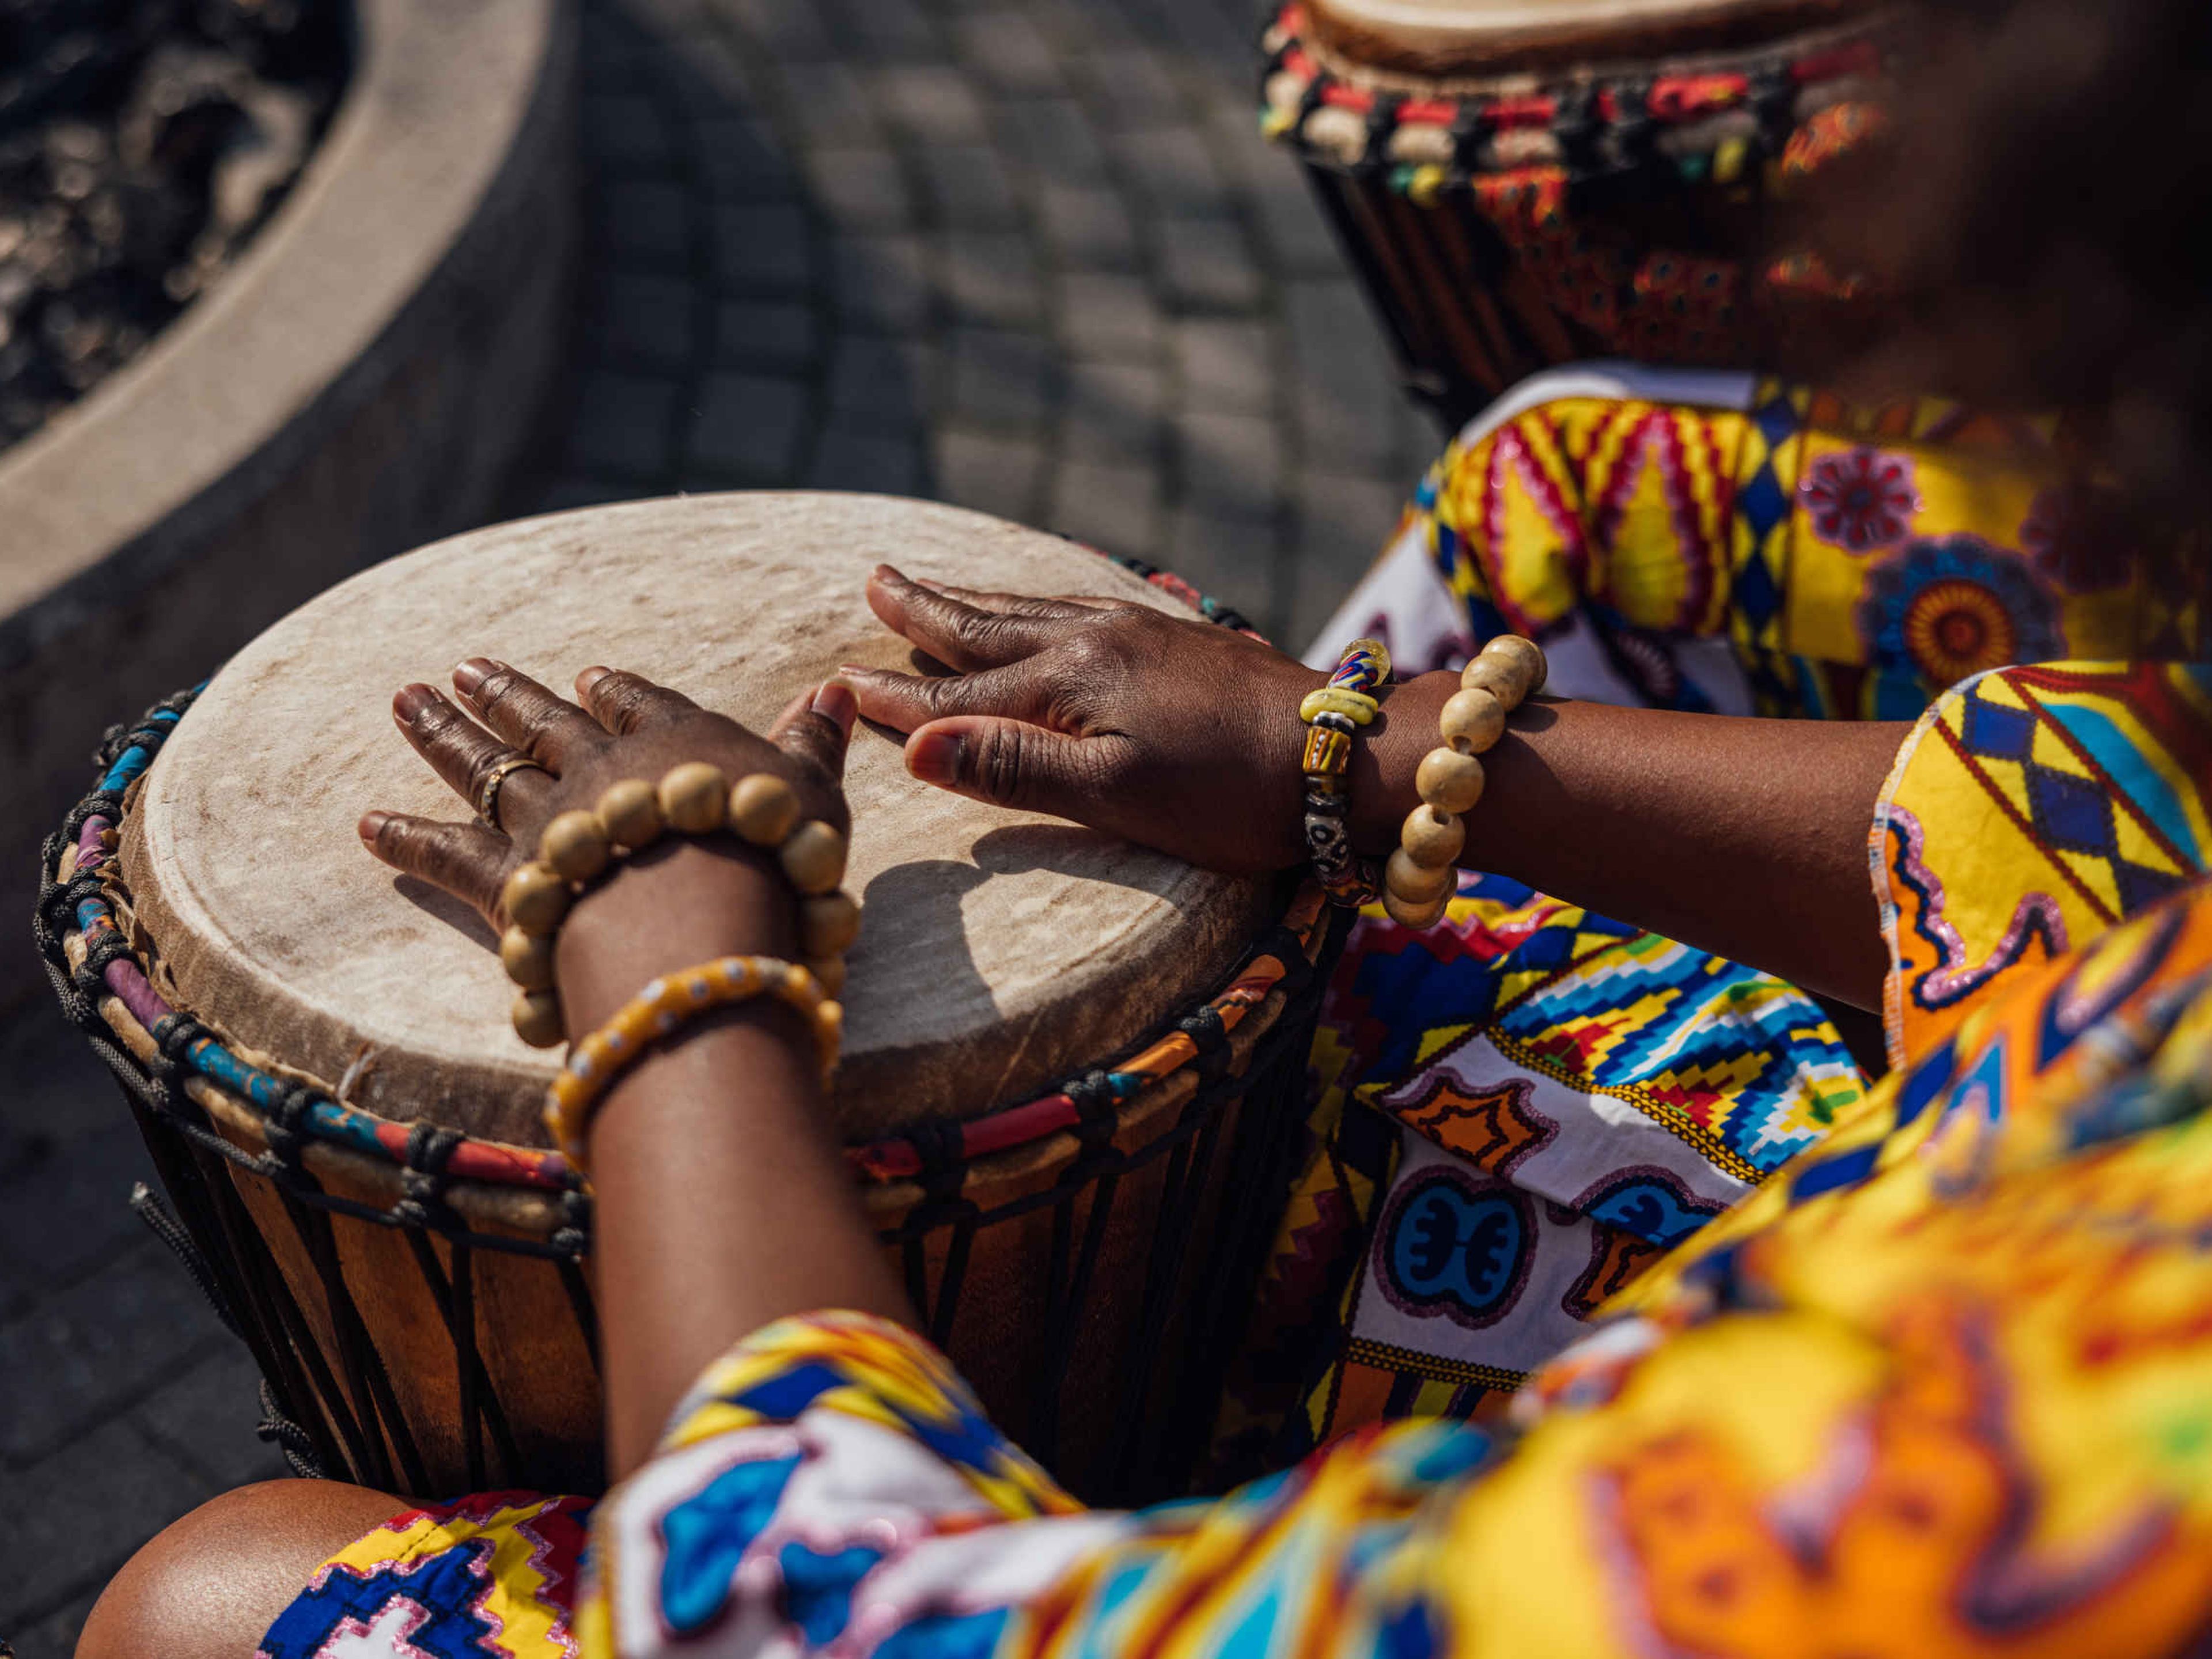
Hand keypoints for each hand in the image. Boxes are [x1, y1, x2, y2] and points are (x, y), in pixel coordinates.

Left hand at [359, 658, 855, 1038]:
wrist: (703, 917)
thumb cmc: (772, 857)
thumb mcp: (813, 795)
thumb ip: (815, 743)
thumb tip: (837, 687)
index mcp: (675, 745)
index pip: (639, 706)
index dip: (615, 693)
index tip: (588, 677)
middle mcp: (602, 769)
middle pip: (545, 723)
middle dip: (505, 694)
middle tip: (463, 666)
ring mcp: (549, 822)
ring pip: (486, 767)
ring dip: (443, 733)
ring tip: (404, 700)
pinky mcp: (509, 881)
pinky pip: (446, 855)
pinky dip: (405, 839)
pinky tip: (365, 823)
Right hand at [843, 566, 1327, 873]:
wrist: (1346, 753)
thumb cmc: (1231, 791)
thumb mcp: (1116, 794)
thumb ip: (1015, 769)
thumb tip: (916, 748)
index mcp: (1070, 679)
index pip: (959, 695)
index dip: (900, 698)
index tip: (840, 684)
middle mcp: (1096, 639)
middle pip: (989, 626)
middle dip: (927, 609)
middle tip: (875, 578)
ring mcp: (1142, 632)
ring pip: (1036, 611)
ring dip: (979, 601)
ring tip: (939, 587)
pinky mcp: (1181, 639)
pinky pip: (1081, 608)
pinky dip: (1038, 606)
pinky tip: (1048, 610)